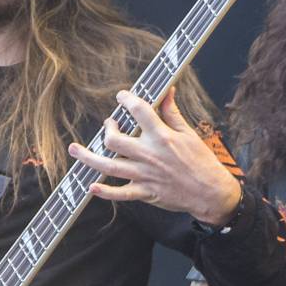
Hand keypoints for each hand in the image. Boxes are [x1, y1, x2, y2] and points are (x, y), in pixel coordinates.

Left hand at [67, 87, 241, 225]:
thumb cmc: (202, 162)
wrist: (210, 193)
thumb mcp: (189, 133)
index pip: (138, 110)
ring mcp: (144, 175)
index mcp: (162, 136)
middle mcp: (149, 155)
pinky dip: (104, 192)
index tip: (122, 97)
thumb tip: (167, 92)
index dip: (126, 99)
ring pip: (109, 166)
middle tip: (109, 125)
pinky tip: (91, 187)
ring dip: (88, 158)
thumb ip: (172, 113)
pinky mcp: (145, 192)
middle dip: (107, 129)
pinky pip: (120, 194)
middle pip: (114, 140)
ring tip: (74, 149)